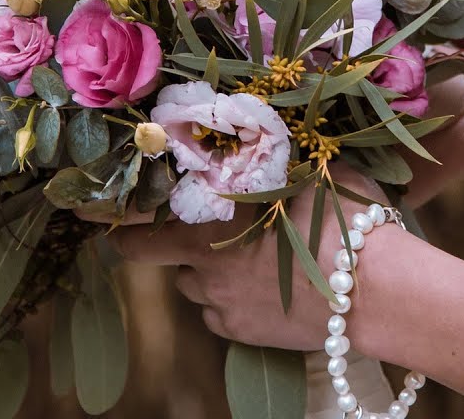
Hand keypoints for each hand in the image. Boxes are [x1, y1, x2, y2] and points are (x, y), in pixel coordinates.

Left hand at [108, 164, 388, 350]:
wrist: (378, 289)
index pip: (135, 221)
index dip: (107, 213)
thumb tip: (255, 130)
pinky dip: (231, 303)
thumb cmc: (345, 217)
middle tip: (154, 235)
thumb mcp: (306, 169)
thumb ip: (267, 156)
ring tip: (248, 259)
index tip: (85, 208)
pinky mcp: (240, 332)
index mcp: (208, 219)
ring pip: (194, 284)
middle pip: (150, 255)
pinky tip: (266, 290)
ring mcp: (219, 302)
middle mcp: (203, 263)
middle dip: (146, 244)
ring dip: (206, 271)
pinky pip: (220, 314)